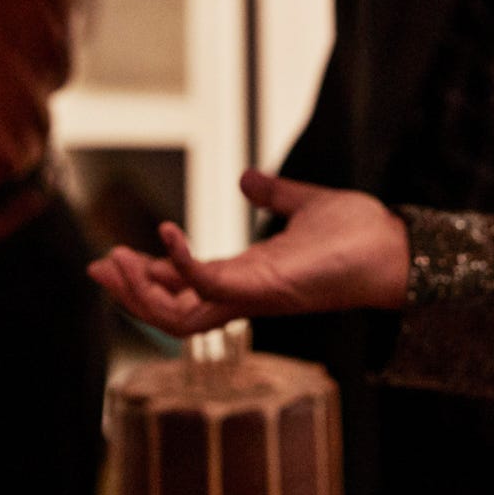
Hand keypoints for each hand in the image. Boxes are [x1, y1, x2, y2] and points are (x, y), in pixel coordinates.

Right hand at [86, 170, 409, 336]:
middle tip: (98, 266)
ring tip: (114, 257)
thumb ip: (275, 193)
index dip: (147, 277)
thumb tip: (248, 179)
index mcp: (248, 276)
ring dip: (141, 290)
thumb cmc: (360, 234)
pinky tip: (166, 232)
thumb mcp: (305, 204)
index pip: (184, 288)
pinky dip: (181, 263)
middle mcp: (244, 294)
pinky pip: (209, 286)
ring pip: (179, 316)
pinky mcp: (265, 289)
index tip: (111, 258)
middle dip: (130, 294)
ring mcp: (253, 296)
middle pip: (171, 314)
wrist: (396, 246)